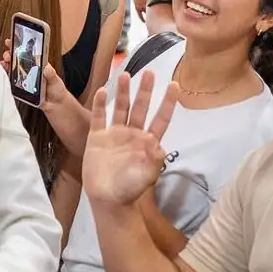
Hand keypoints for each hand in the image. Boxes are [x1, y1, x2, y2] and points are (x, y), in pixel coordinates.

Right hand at [1, 39, 74, 113]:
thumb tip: (47, 68)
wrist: (55, 105)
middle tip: (8, 54)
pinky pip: (13, 82)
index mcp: (39, 65)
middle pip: (18, 60)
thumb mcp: (55, 80)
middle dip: (11, 54)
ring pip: (13, 70)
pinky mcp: (22, 88)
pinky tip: (4, 75)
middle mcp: (31, 70)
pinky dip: (7, 78)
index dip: (19, 46)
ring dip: (7, 65)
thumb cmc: (57, 90)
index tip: (13, 40)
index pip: (28, 53)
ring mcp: (25, 79)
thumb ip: (51, 74)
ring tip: (4, 62)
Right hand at [82, 72, 178, 205]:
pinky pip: (99, 117)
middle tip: (150, 72)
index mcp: (148, 141)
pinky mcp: (97, 137)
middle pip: (141, 107)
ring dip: (123, 92)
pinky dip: (100, 104)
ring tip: (125, 74)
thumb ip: (155, 160)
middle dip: (145, 90)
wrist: (108, 199)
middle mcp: (132, 133)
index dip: (168, 102)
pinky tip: (102, 91)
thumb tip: (160, 145)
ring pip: (121, 108)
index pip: (161, 118)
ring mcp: (114, 134)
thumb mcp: (148, 175)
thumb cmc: (130, 189)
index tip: (175, 85)